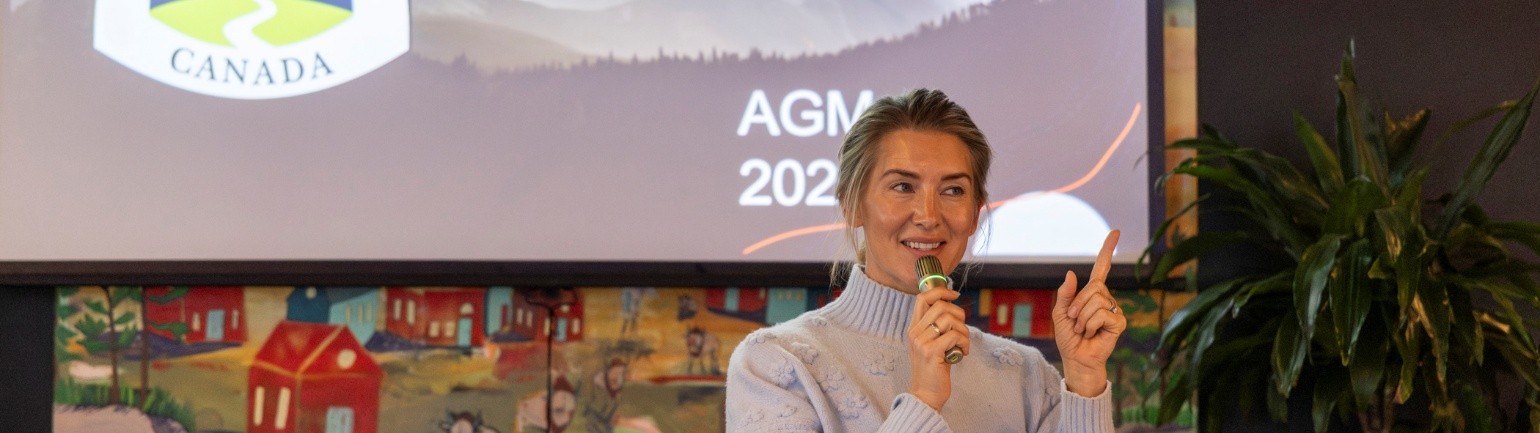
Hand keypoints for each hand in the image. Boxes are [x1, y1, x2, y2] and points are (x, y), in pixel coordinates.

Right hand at [906, 284, 969, 410]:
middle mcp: (915, 332)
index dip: (940, 291)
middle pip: (940, 305)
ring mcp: (922, 342)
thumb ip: (938, 326)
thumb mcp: (932, 344)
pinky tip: (963, 353)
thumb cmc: (933, 369)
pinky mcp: (931, 352)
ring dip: (964, 331)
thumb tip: (954, 308)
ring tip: (962, 345)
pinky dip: (964, 343)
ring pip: (949, 320)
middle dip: (959, 314)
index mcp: (914, 328)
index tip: (954, 295)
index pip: (922, 297)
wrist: (925, 394)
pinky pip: (954, 335)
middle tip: (962, 329)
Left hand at [1052, 229, 1126, 396]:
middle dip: (1077, 305)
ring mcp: (1114, 309)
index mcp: (1092, 293)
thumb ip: (1064, 294)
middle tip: (1074, 321)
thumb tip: (1072, 273)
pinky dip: (1091, 324)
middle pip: (1093, 287)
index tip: (1116, 232)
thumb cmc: (1068, 337)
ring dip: (1082, 317)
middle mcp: (1105, 298)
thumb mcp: (1060, 313)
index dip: (1107, 250)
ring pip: (1096, 300)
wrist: (1076, 358)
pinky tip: (1092, 333)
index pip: (1102, 268)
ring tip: (1083, 329)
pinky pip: (1102, 313)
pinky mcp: (1119, 322)